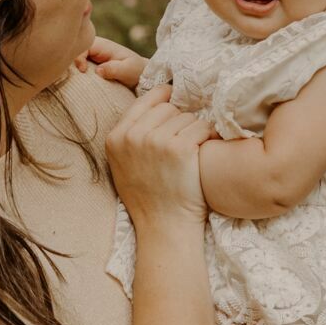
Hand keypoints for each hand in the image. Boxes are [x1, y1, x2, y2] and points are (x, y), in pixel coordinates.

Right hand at [77, 34, 147, 88]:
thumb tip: (98, 71)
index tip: (83, 71)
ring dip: (71, 69)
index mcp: (102, 45)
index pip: (82, 47)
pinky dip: (74, 73)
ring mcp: (90, 57)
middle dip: (70, 62)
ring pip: (73, 59)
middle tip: (70, 76)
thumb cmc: (135, 70)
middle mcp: (93, 49)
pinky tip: (75, 82)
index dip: (79, 58)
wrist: (140, 75)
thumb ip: (114, 69)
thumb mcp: (127, 69)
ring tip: (70, 80)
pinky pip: (76, 67)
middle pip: (74, 52)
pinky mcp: (89, 65)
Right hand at [105, 85, 213, 229]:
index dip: (162, 98)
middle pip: (167, 107)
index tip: (173, 99)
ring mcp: (156, 141)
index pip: (144, 101)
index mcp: (116, 138)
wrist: (164, 226)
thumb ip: (130, 135)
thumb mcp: (124, 164)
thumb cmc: (148, 198)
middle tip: (184, 141)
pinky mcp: (180, 148)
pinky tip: (204, 153)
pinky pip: (202, 127)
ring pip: (187, 117)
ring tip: (192, 153)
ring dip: (195, 131)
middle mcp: (133, 136)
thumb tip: (154, 102)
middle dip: (179, 120)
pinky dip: (209, 137)